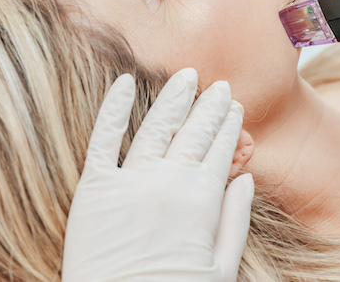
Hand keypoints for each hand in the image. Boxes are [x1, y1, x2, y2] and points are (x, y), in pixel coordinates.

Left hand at [62, 68, 252, 281]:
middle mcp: (168, 182)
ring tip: (186, 76)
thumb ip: (236, 220)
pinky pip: (103, 138)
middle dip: (210, 105)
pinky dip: (113, 107)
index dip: (230, 125)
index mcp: (202, 200)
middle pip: (194, 132)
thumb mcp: (221, 269)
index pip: (221, 149)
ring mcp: (129, 182)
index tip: (235, 107)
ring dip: (174, 97)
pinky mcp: (93, 188)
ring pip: (157, 126)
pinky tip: (124, 82)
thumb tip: (247, 178)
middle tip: (219, 85)